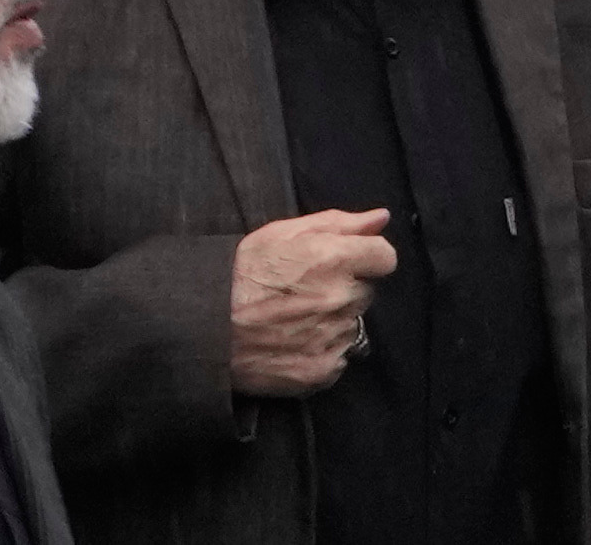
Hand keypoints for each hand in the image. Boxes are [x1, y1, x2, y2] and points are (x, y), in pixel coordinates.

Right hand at [228, 216, 400, 397]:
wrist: (205, 329)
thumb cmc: (241, 274)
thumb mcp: (283, 234)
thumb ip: (338, 223)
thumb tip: (381, 219)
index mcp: (334, 260)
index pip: (385, 258)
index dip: (368, 258)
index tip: (349, 263)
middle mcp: (340, 299)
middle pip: (366, 293)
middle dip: (346, 289)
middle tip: (308, 293)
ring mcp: (332, 338)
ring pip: (352, 326)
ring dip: (334, 322)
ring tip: (296, 320)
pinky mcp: (321, 371)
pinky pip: (339, 358)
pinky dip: (323, 351)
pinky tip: (295, 343)